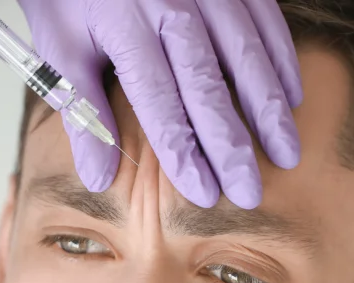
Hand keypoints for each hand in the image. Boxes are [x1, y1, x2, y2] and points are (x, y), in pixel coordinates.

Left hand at [19, 0, 303, 209]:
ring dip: (269, 107)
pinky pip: (264, 16)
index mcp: (124, 25)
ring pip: (245, 52)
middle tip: (249, 192)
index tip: (204, 193)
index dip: (183, 150)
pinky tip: (292, 98)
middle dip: (231, 143)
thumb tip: (98, 179)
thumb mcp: (61, 48)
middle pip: (207, 83)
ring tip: (286, 154)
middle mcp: (170, 3)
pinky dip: (281, 58)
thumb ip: (83, 112)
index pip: (159, 99)